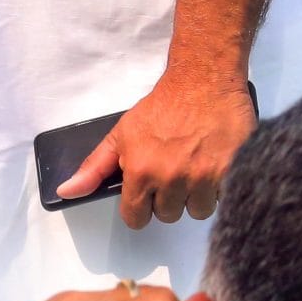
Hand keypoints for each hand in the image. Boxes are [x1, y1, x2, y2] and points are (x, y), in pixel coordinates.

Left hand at [58, 74, 256, 227]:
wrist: (203, 84)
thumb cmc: (162, 107)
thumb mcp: (120, 135)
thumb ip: (93, 168)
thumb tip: (67, 192)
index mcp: (142, 172)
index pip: (135, 217)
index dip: (138, 209)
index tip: (143, 199)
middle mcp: (173, 179)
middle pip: (168, 215)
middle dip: (167, 199)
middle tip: (170, 173)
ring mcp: (206, 178)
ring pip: (197, 211)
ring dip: (195, 196)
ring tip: (192, 169)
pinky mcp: (234, 173)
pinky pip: (224, 199)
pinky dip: (219, 188)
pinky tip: (212, 167)